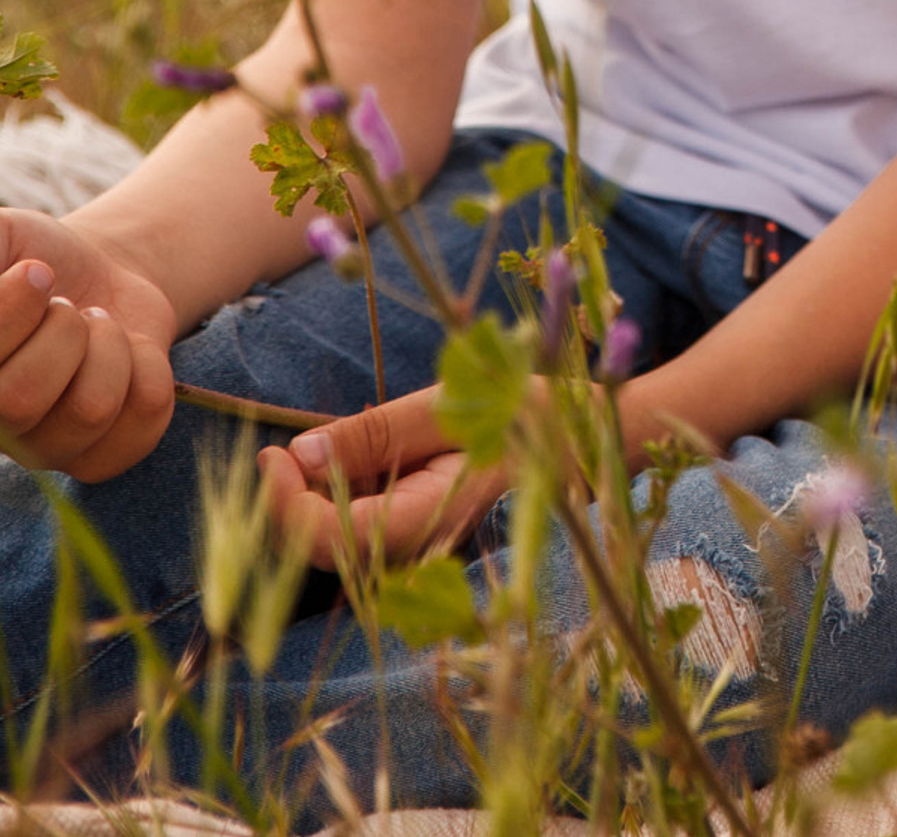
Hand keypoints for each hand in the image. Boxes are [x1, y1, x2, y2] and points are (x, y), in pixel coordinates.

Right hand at [0, 210, 179, 479]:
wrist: (96, 275)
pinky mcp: (101, 453)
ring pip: (91, 409)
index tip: (34, 273)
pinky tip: (126, 356)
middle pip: (21, 400)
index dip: (17, 306)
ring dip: (109, 346)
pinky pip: (145, 414)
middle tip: (68, 308)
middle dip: (63, 329)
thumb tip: (7, 281)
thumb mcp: (1, 238)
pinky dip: (150, 365)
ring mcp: (40, 450)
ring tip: (96, 328)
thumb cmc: (34, 256)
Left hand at [258, 386, 505, 570]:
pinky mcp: (406, 538)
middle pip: (320, 546)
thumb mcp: (441, 410)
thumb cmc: (510, 416)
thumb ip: (373, 434)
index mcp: (422, 521)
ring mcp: (407, 550)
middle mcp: (409, 551)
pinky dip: (336, 497)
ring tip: (324, 449)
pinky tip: (351, 462)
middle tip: (281, 451)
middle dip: (289, 501)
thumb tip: (302, 453)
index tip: (272, 454)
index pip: (329, 537)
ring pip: (331, 540)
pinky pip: (352, 529)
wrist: (559, 440)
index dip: (287, 503)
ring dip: (311, 498)